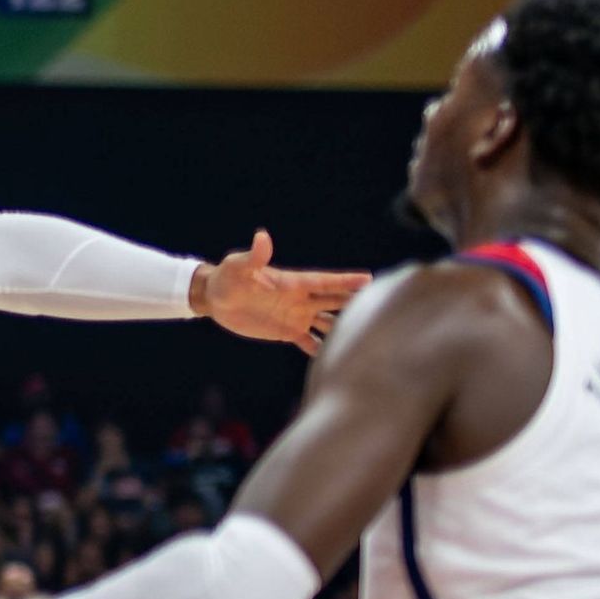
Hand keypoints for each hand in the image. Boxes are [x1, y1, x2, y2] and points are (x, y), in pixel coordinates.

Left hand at [195, 231, 364, 352]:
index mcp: (293, 283)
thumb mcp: (238, 267)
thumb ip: (254, 257)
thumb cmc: (227, 277)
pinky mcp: (287, 332)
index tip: (370, 279)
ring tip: (367, 340)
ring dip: (344, 330)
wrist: (216, 298)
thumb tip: (262, 237)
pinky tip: (337, 361)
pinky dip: (323, 350)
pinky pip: (310, 342)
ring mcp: (296, 316)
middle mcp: (300, 299)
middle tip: (384, 309)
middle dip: (356, 304)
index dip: (345, 281)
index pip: (324, 282)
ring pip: (328, 323)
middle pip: (334, 301)